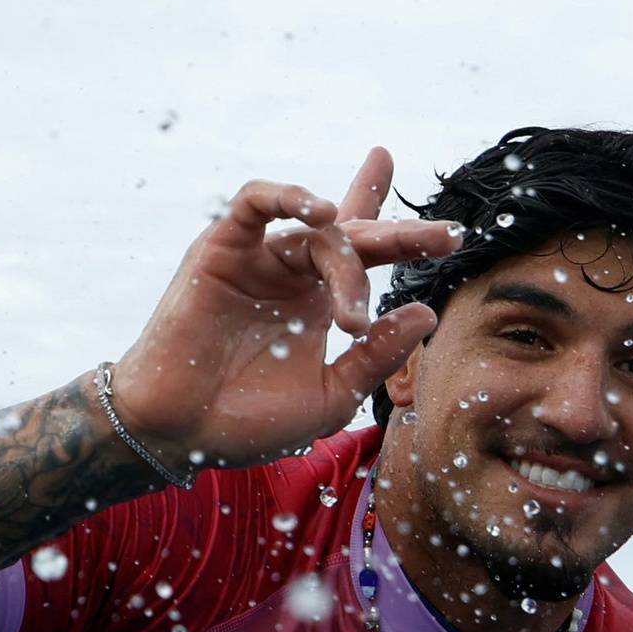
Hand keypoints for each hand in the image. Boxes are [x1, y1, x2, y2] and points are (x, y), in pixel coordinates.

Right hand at [109, 147, 458, 468]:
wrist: (180, 434)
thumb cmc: (247, 423)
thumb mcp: (331, 396)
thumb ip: (377, 356)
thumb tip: (425, 312)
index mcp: (319, 303)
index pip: (365, 254)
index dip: (403, 232)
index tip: (452, 232)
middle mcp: (292, 274)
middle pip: (355, 237)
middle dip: (404, 235)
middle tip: (446, 238)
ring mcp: (258, 258)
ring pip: (316, 232)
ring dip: (346, 263)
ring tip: (353, 312)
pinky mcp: (220, 249)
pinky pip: (253, 204)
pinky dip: (287, 196)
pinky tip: (320, 211)